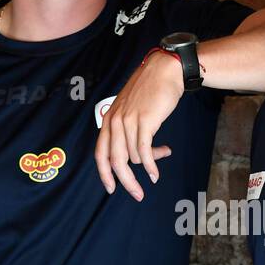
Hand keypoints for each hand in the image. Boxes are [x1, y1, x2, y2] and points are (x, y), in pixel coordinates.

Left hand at [94, 50, 182, 199]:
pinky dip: (151, 165)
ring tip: (164, 154)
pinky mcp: (145, 122)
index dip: (104, 174)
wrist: (165, 70)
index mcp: (109, 119)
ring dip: (150, 164)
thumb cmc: (151, 89)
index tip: (112, 188)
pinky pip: (145, 152)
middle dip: (126, 182)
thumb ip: (128, 128)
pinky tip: (156, 173)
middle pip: (116, 161)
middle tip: (138, 194)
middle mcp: (115, 122)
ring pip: (135, 157)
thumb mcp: (131, 109)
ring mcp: (129, 122)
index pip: (100, 153)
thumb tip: (135, 155)